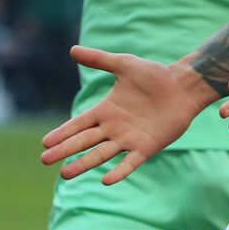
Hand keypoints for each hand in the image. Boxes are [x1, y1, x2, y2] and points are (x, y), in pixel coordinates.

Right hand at [41, 46, 214, 183]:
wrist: (183, 86)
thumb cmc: (155, 75)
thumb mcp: (124, 65)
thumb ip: (99, 59)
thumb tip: (72, 49)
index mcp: (106, 110)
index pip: (78, 124)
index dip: (62, 133)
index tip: (45, 142)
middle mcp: (114, 128)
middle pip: (84, 141)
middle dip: (65, 150)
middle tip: (45, 160)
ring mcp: (129, 139)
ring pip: (101, 155)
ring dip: (84, 164)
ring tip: (65, 174)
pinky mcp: (146, 147)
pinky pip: (130, 162)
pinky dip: (119, 172)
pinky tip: (105, 180)